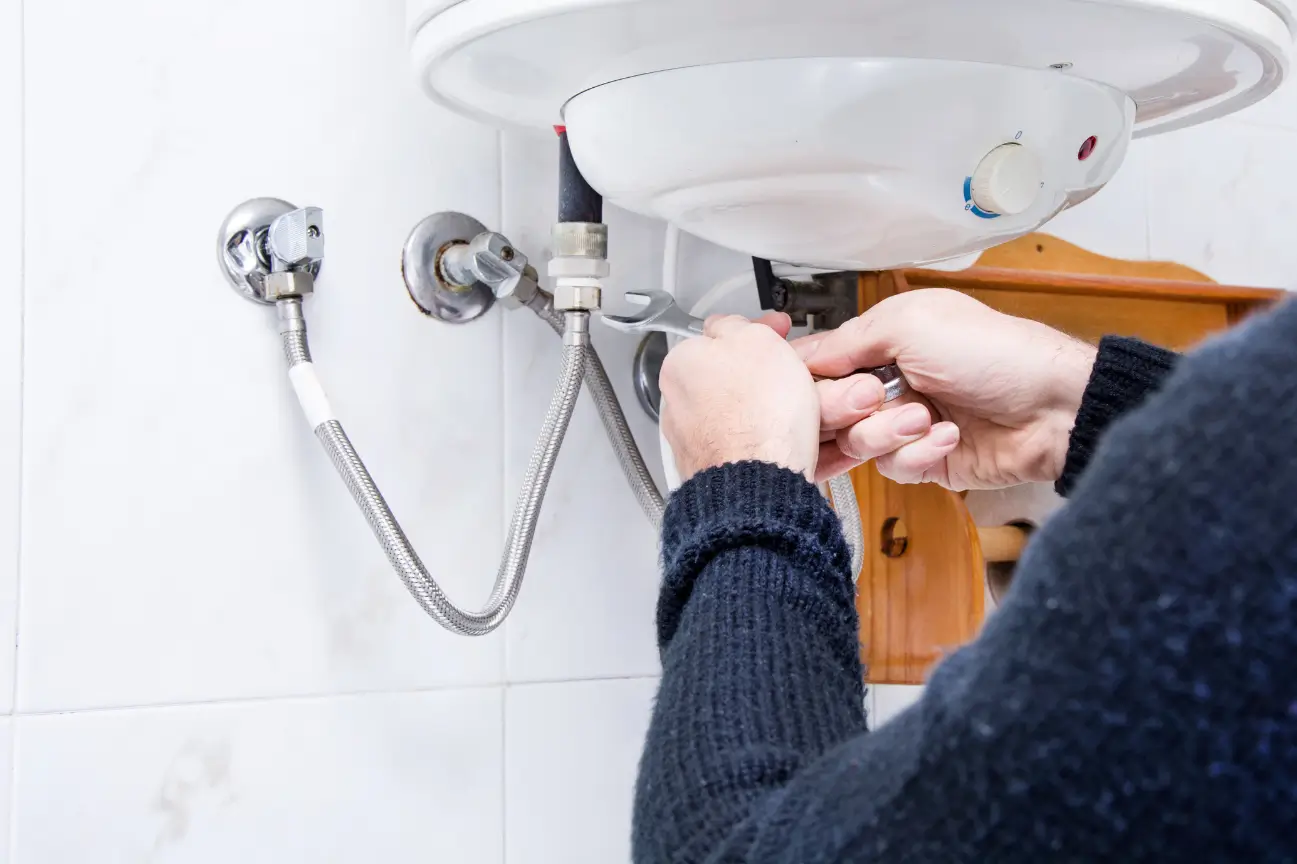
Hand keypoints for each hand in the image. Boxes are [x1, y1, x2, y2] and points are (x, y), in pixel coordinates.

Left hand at [660, 312, 819, 482]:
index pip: (718, 337)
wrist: (758, 484)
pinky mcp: (716, 472)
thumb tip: (731, 325)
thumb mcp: (757, 341)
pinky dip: (774, 448)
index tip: (779, 335)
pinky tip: (799, 447)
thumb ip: (739, 326)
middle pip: (730, 381)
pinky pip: (752, 451)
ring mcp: (696, 443)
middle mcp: (679, 405)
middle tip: (796, 378)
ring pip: (743, 418)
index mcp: (682, 365)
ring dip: (772, 415)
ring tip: (804, 417)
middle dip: (763, 379)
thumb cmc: (757, 415)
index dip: (757, 333)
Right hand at [797, 289, 1096, 489]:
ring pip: (857, 443)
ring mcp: (906, 423)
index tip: (812, 387)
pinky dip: (917, 453)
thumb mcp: (911, 323)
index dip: (810, 381)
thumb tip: (799, 354)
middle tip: (874, 399)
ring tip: (925, 418)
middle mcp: (890, 383)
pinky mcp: (924, 461)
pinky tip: (948, 436)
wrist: (1054, 407)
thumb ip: (848, 339)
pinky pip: (892, 468)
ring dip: (888, 432)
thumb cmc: (996, 353)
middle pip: (830, 410)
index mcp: (883, 342)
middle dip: (848, 409)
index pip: (820, 365)